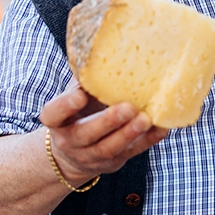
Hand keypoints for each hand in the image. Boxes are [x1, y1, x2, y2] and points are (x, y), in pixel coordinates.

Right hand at [40, 78, 168, 187]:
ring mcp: (91, 156)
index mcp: (57, 121)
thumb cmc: (79, 112)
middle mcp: (71, 141)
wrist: (75, 152)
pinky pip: (132, 152)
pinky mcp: (113, 162)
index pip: (53, 114)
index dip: (65, 106)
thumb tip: (105, 51)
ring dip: (129, 134)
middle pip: (86, 134)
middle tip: (128, 107)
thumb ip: (86, 80)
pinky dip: (148, 140)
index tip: (80, 95)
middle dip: (108, 122)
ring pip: (109, 148)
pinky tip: (161, 128)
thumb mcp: (74, 95)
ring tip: (146, 119)